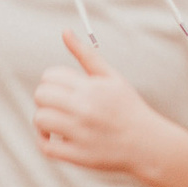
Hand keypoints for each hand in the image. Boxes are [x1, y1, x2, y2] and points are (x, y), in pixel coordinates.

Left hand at [33, 29, 172, 186]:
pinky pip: (46, 147)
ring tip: (55, 120)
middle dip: (45, 98)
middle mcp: (85, 109)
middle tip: (57, 104)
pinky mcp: (79, 155)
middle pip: (41, 96)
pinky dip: (43, 141)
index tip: (61, 89)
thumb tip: (64, 31)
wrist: (147, 144)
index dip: (51, 81)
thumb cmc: (128, 107)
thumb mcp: (111, 77)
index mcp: (92, 87)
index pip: (50, 76)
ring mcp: (81, 133)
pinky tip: (52, 136)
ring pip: (40, 119)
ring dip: (43, 119)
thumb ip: (85, 54)